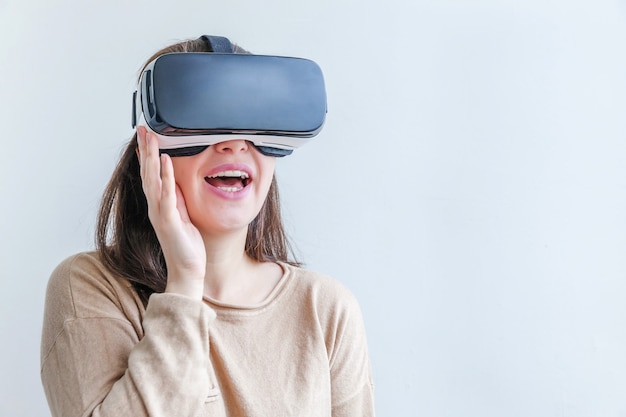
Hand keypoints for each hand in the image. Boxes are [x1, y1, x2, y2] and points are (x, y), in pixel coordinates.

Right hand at [137, 127, 205, 299]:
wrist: (187, 271)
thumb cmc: (186, 246)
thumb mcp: (183, 216)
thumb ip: (177, 198)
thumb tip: (175, 180)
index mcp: (159, 206)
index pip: (150, 175)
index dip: (146, 155)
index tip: (145, 137)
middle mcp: (155, 207)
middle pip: (147, 173)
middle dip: (145, 149)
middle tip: (143, 128)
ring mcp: (161, 214)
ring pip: (152, 180)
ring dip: (150, 157)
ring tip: (150, 138)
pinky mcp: (170, 221)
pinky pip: (167, 195)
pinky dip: (166, 177)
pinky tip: (166, 161)